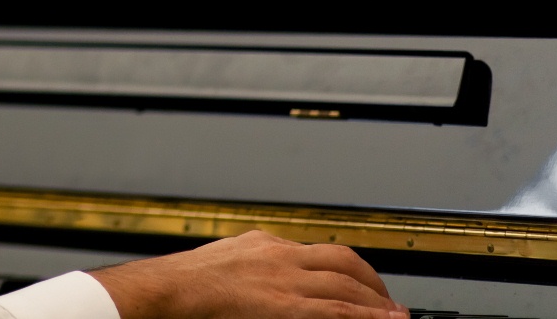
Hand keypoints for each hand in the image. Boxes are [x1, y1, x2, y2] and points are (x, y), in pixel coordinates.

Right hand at [94, 232, 405, 318]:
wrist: (161, 294)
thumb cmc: (178, 289)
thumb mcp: (220, 265)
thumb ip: (246, 268)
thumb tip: (257, 284)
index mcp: (260, 245)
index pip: (317, 252)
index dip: (347, 269)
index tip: (359, 284)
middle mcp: (278, 257)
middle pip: (342, 261)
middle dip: (371, 282)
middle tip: (388, 302)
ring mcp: (284, 281)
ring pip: (347, 284)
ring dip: (377, 301)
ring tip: (396, 316)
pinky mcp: (286, 307)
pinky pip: (337, 310)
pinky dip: (367, 316)